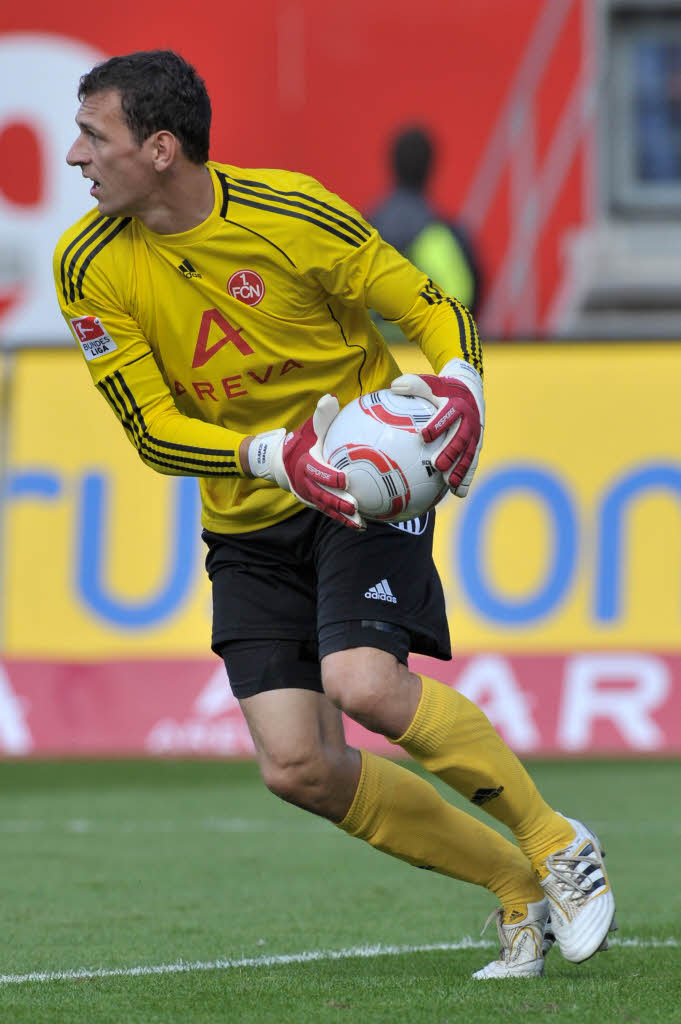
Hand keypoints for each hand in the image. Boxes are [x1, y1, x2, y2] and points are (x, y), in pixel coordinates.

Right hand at [248, 394, 364, 528]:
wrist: (281, 462)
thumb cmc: (302, 442)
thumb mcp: (309, 428)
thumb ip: (322, 417)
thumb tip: (330, 399)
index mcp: (305, 464)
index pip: (318, 472)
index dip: (330, 477)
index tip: (345, 479)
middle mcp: (306, 483)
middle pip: (322, 495)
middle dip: (337, 502)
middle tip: (353, 506)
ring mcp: (310, 495)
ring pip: (327, 508)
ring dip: (342, 517)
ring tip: (359, 523)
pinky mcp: (315, 503)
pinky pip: (330, 513)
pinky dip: (343, 520)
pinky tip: (361, 525)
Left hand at [391, 358, 483, 496]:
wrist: (470, 391)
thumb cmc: (443, 389)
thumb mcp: (431, 383)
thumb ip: (414, 384)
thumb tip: (394, 386)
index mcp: (457, 405)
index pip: (448, 415)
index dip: (437, 425)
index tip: (424, 435)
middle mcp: (469, 421)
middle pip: (460, 439)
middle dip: (450, 453)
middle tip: (437, 465)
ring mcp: (474, 436)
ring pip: (468, 455)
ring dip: (460, 470)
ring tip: (450, 485)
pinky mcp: (476, 447)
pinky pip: (472, 464)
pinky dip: (466, 478)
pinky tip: (458, 493)